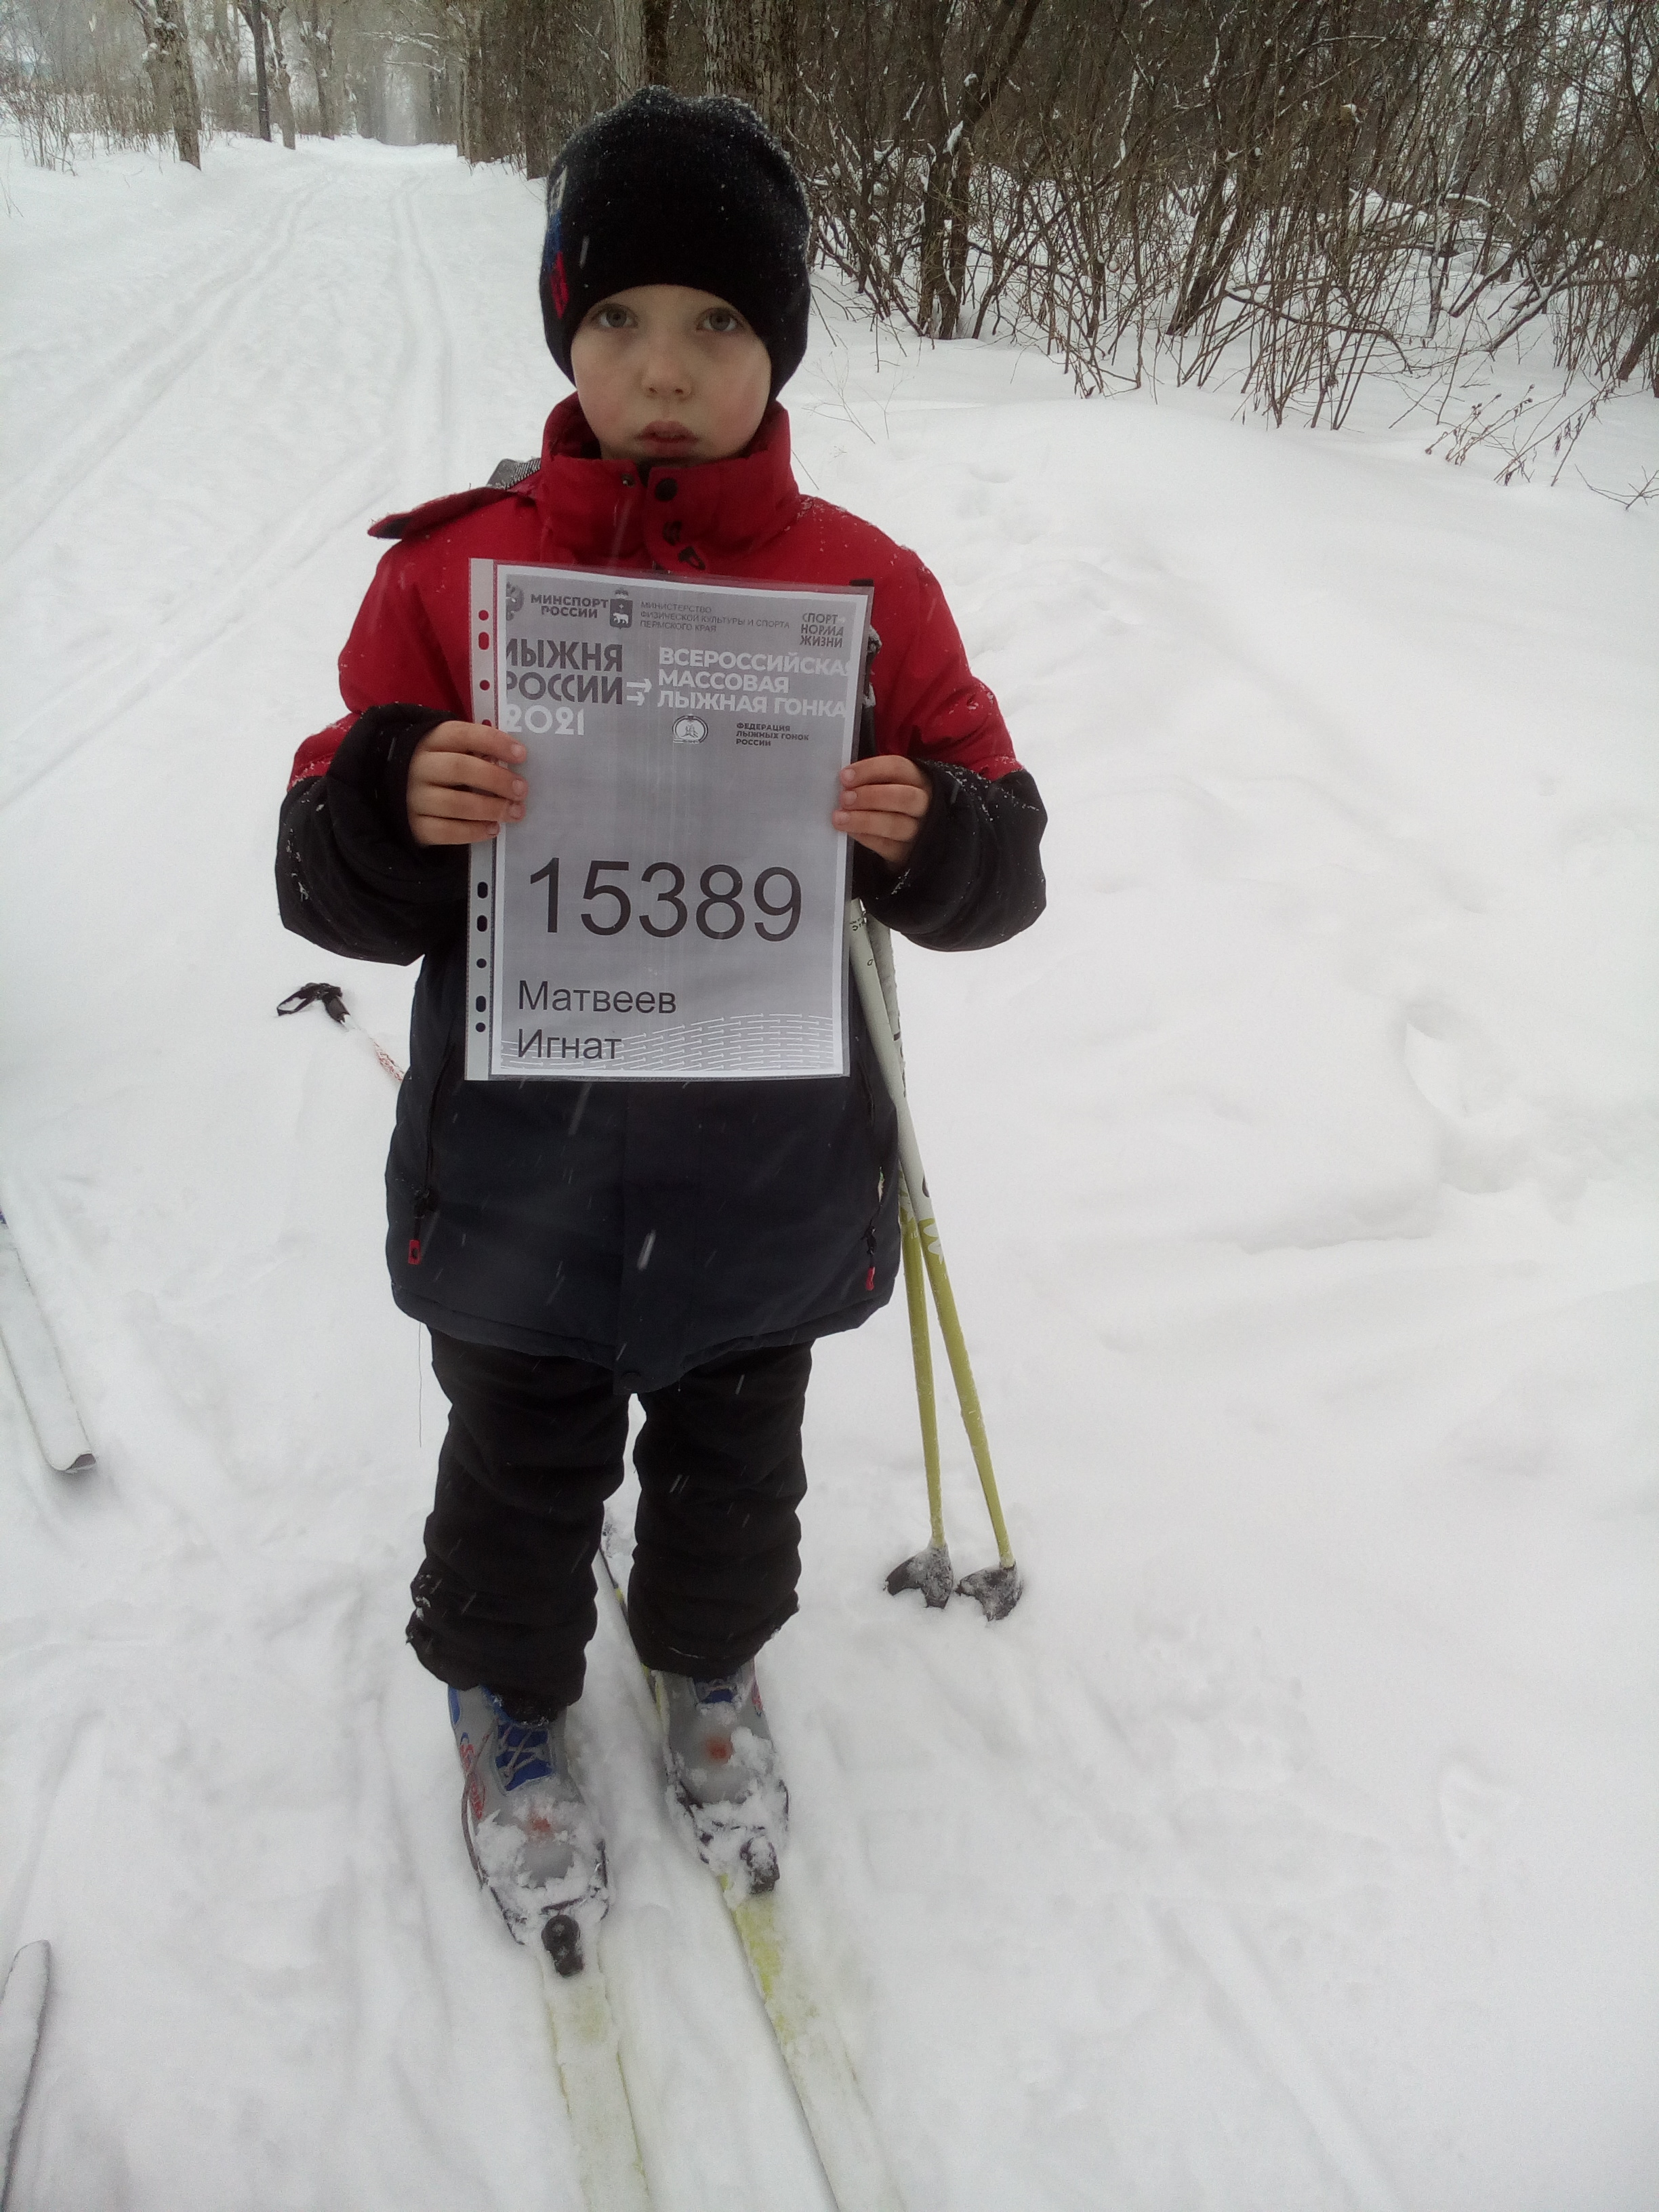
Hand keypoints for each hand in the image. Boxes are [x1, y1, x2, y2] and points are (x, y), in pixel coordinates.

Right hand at [408, 721, 526, 845]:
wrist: (399, 798)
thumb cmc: (438, 772)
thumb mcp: (449, 752)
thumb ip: (475, 751)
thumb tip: (511, 759)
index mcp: (430, 741)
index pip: (462, 734)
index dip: (493, 742)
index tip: (522, 754)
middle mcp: (417, 767)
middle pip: (459, 768)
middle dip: (496, 779)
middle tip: (521, 789)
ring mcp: (413, 798)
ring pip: (455, 803)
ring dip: (491, 808)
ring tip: (515, 812)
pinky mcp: (414, 826)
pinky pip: (447, 831)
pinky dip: (474, 831)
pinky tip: (493, 829)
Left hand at [832, 755, 930, 866]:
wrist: (910, 836)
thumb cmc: (893, 802)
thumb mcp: (889, 784)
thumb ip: (871, 779)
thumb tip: (844, 780)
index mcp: (918, 779)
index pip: (897, 768)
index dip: (869, 770)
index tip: (845, 776)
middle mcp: (923, 803)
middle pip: (902, 797)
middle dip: (870, 796)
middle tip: (845, 798)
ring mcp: (918, 830)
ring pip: (895, 825)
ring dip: (864, 820)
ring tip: (840, 818)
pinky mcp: (907, 852)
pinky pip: (886, 846)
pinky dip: (865, 838)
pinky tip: (850, 831)